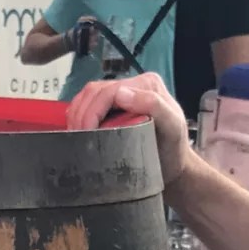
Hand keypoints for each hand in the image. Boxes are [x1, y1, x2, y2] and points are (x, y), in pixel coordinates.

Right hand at [66, 71, 191, 188]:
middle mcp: (133, 85)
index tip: (86, 134)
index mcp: (147, 85)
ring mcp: (122, 94)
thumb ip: (153, 105)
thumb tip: (121, 93)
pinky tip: (79, 131)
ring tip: (76, 136)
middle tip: (77, 138)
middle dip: (81, 114)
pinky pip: (88, 103)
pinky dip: (78, 115)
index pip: (109, 91)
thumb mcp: (172, 126)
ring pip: (88, 95)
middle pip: (95, 91)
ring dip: (77, 114)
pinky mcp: (112, 106)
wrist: (172, 164)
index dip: (92, 111)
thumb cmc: (173, 149)